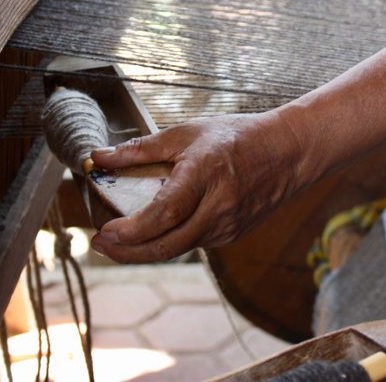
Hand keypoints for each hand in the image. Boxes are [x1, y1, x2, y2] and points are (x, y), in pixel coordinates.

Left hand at [88, 112, 303, 262]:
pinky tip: (155, 231)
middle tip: (99, 244)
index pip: (163, 215)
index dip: (131, 231)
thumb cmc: (237, 137)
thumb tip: (98, 157)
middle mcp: (218, 208)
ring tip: (119, 239)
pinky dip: (170, 241)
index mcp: (205, 176)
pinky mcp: (233, 235)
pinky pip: (194, 243)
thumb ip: (141, 149)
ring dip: (144, 249)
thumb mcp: (187, 132)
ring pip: (178, 249)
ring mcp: (228, 226)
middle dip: (127, 252)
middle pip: (166, 246)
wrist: (288, 152)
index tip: (105, 229)